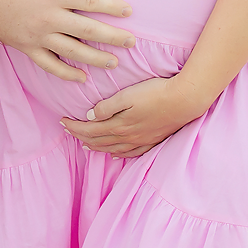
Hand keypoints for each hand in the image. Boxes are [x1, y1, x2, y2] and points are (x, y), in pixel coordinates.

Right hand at [0, 0, 134, 82]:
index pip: (91, 2)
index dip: (112, 7)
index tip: (129, 11)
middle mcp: (49, 17)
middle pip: (88, 30)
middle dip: (113, 37)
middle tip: (132, 42)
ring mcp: (38, 35)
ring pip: (73, 51)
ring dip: (95, 58)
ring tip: (114, 62)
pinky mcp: (27, 47)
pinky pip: (49, 64)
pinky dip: (66, 73)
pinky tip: (81, 77)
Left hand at [59, 74, 212, 157]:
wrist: (185, 100)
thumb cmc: (156, 93)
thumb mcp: (128, 95)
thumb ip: (107, 107)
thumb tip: (89, 117)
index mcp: (119, 125)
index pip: (89, 129)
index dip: (73, 127)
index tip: (61, 121)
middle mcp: (128, 137)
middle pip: (98, 140)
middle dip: (80, 136)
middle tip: (67, 131)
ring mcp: (141, 140)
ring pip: (112, 148)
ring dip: (97, 147)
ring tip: (85, 144)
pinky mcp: (152, 140)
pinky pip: (131, 153)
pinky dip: (118, 154)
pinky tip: (114, 154)